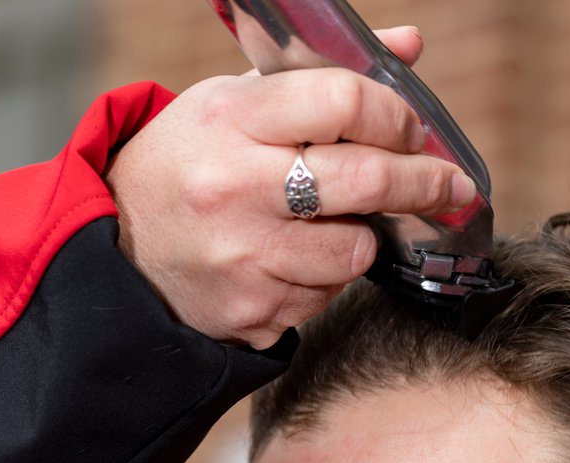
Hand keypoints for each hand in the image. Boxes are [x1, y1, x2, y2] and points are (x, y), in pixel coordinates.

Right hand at [106, 27, 473, 348]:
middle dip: (425, 182)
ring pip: (355, 249)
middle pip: (366, 179)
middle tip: (450, 186)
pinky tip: (293, 261)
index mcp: (228, 118)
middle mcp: (233, 186)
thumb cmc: (186, 169)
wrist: (118, 261)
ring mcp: (242, 255)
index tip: (413, 130)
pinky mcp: (250, 310)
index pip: (342, 101)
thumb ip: (320, 77)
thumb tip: (410, 45)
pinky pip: (326, 295)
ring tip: (334, 224)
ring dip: (363, 237)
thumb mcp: (231, 105)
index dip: (395, 116)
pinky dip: (326, 278)